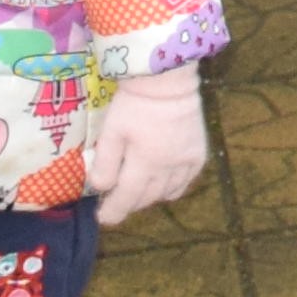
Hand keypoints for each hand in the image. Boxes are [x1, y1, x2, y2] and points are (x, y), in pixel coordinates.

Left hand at [82, 69, 208, 225]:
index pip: (127, 198)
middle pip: (146, 198)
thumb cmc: (135, 103)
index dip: (113, 211)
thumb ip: (104, 162)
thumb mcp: (112, 130)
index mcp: (145, 162)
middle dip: (129, 203)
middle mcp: (168, 168)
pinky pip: (184, 183)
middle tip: (116, 200)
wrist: (168, 79)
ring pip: (165, 194)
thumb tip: (99, 188)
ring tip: (137, 189)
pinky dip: (171, 188)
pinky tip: (162, 181)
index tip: (102, 218)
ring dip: (148, 197)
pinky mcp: (198, 154)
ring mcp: (186, 162)